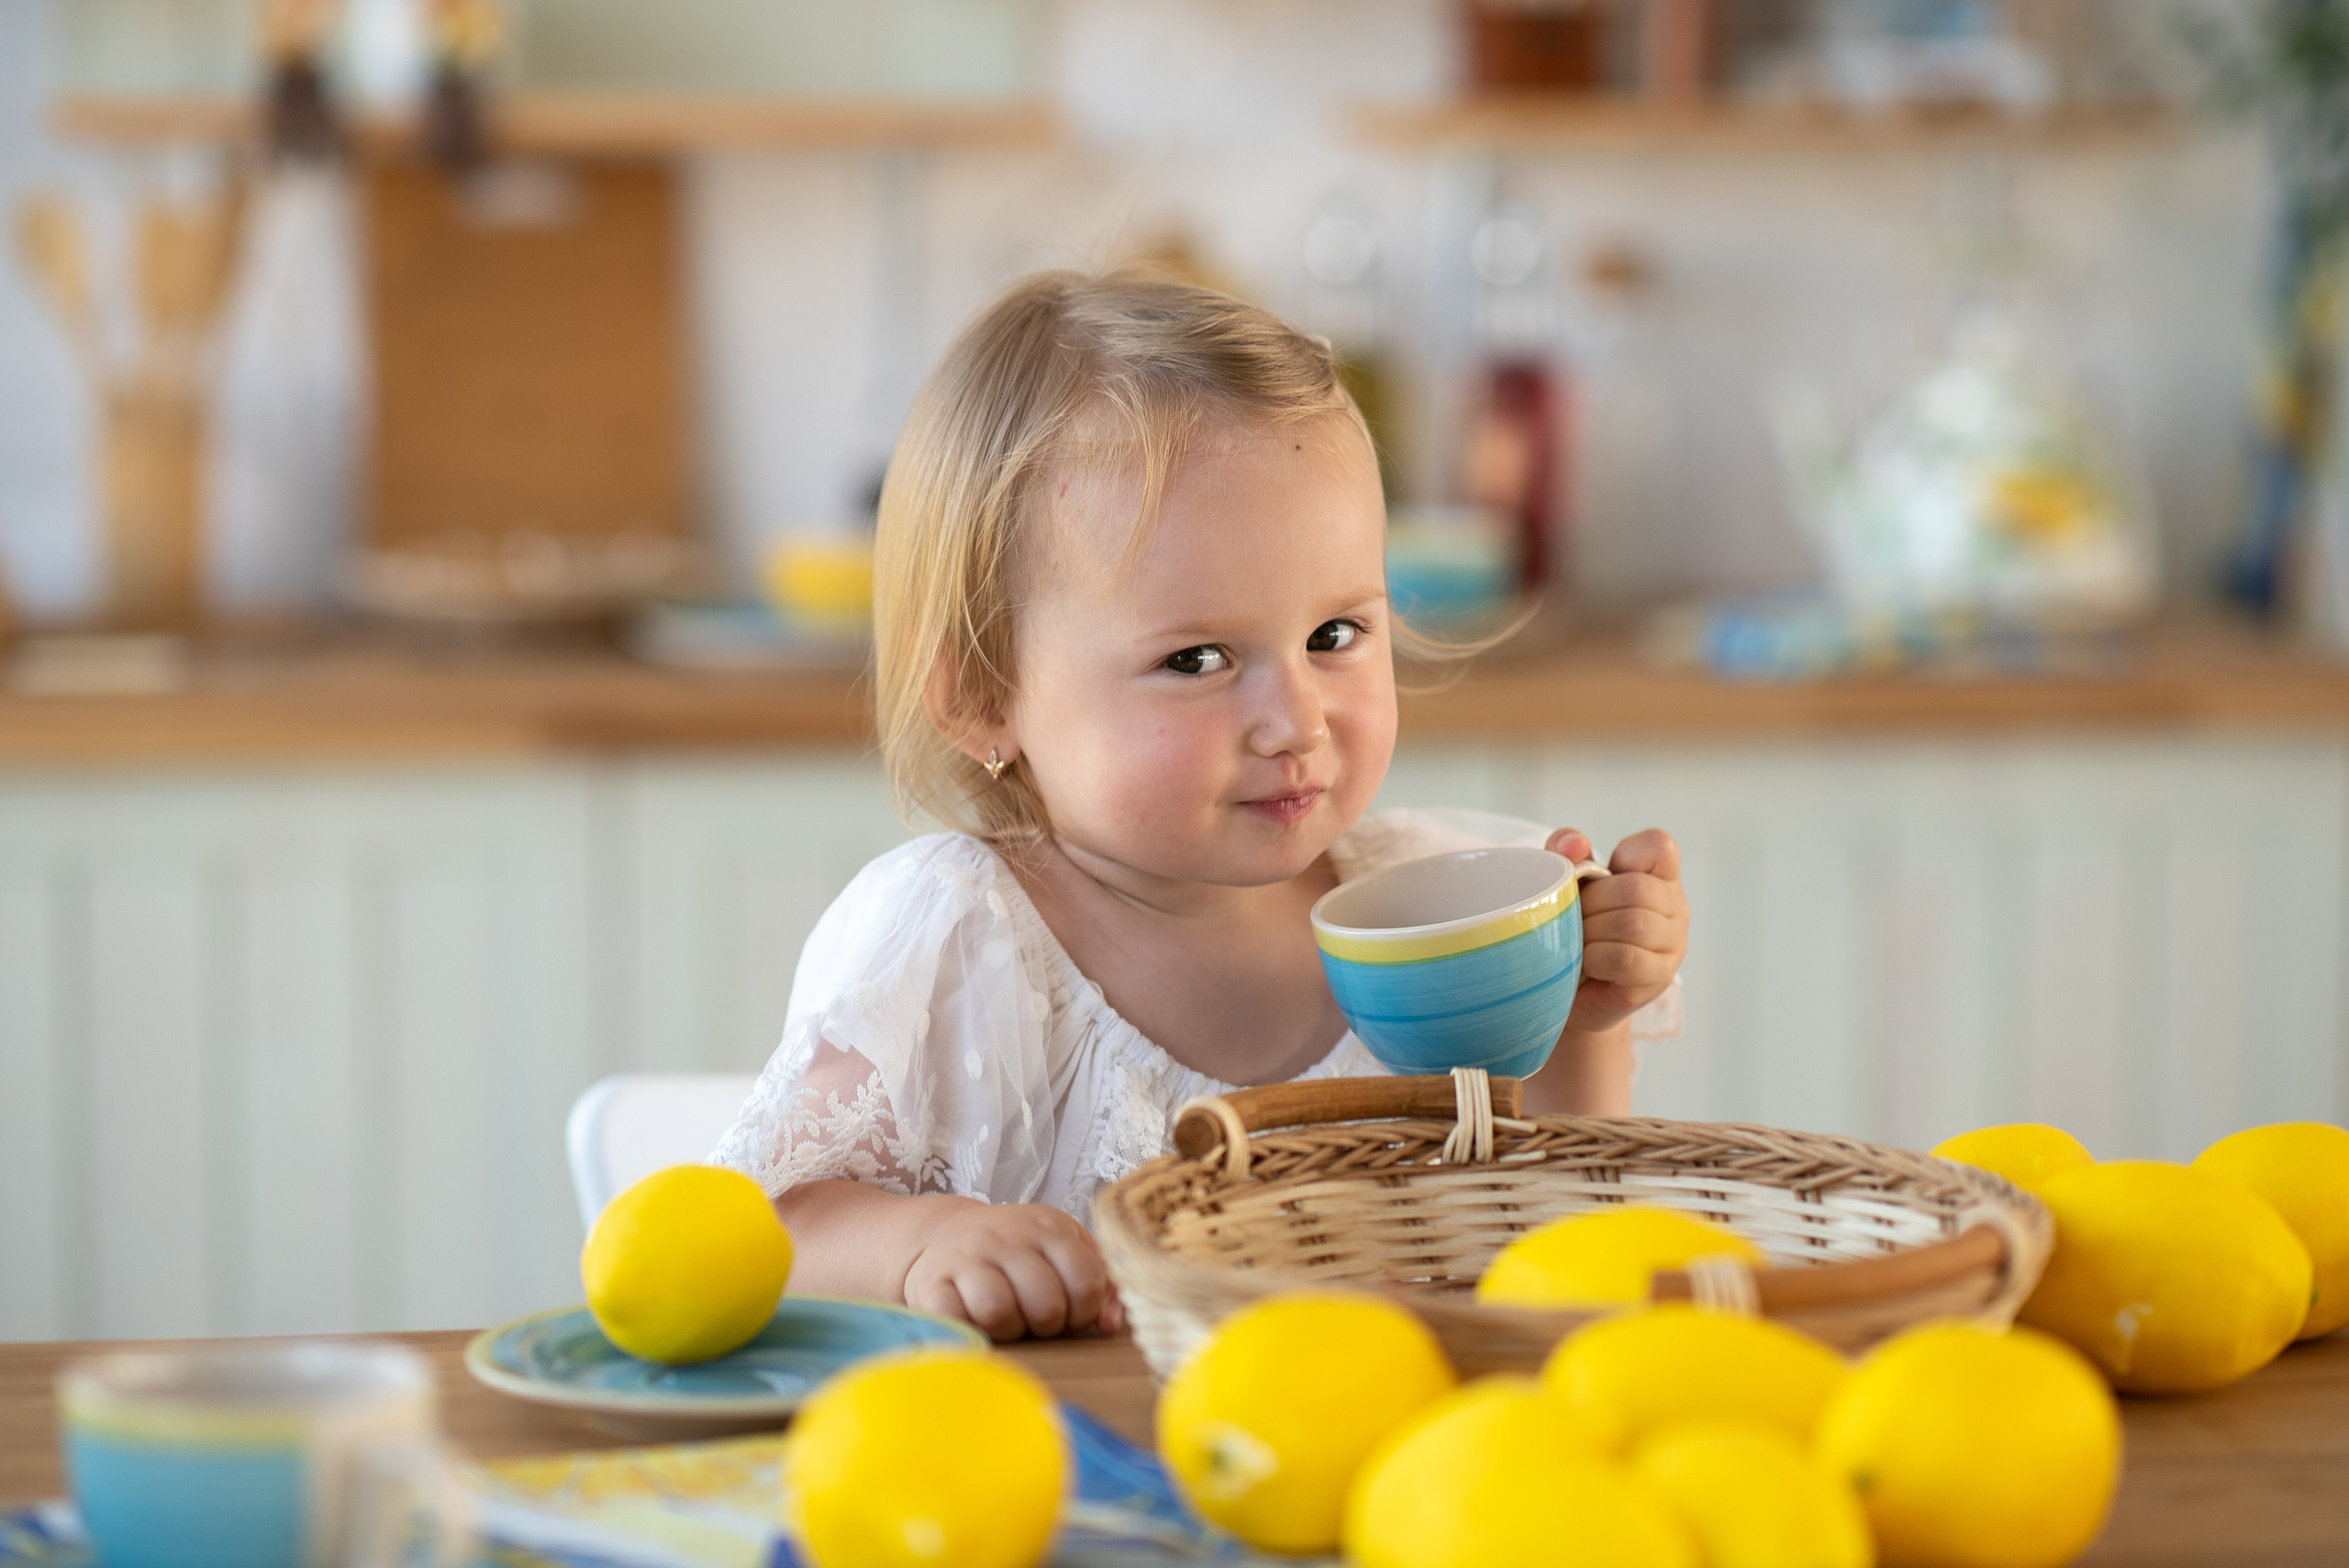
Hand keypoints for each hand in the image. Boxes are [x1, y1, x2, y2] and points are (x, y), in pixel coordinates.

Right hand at [903, 1199, 1124, 1341]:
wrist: (948, 1235)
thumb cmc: (1020, 1254)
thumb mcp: (1067, 1253)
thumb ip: (1103, 1285)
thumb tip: (1111, 1326)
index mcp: (1049, 1227)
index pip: (1087, 1281)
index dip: (1085, 1311)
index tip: (1071, 1312)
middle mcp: (1007, 1235)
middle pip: (1046, 1305)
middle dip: (1048, 1324)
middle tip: (1037, 1318)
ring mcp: (967, 1256)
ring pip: (999, 1312)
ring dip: (1009, 1330)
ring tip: (1007, 1320)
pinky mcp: (931, 1281)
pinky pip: (956, 1320)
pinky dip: (970, 1330)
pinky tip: (975, 1321)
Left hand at [1547, 827, 1686, 1035]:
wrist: (1567, 990)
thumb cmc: (1572, 929)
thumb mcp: (1565, 883)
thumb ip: (1564, 852)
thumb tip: (1575, 844)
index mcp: (1657, 876)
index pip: (1660, 847)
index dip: (1629, 853)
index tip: (1605, 873)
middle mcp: (1674, 907)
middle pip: (1637, 889)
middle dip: (1593, 903)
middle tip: (1575, 919)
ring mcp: (1673, 944)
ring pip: (1633, 924)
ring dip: (1592, 933)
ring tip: (1579, 942)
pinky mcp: (1659, 977)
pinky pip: (1627, 959)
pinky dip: (1597, 959)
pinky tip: (1588, 963)